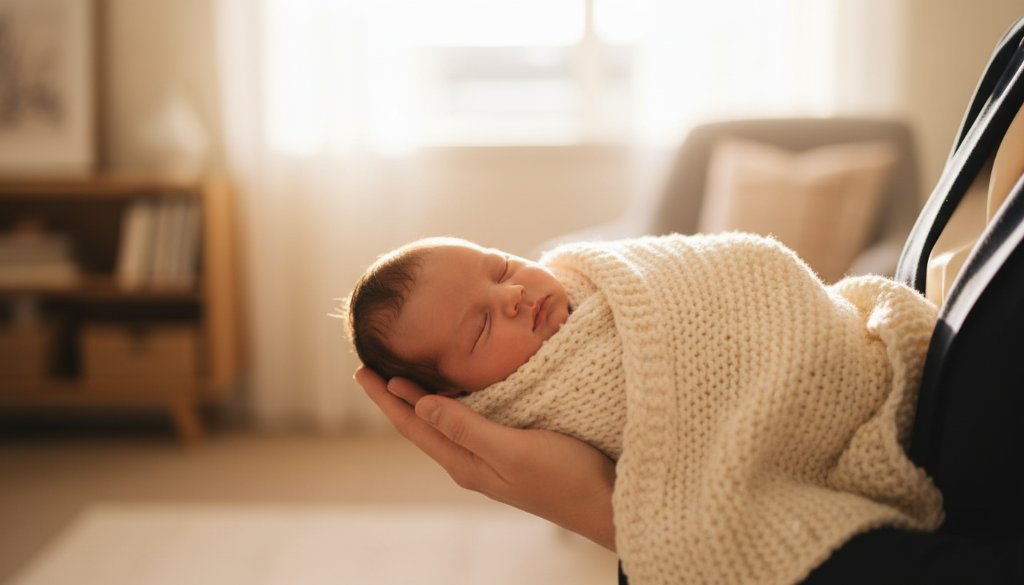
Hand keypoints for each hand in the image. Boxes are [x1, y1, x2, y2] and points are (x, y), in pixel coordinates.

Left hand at [355, 366, 616, 550]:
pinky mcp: (511, 447)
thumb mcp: (512, 450)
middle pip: (421, 423)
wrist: (606, 504)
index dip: (387, 398)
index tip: (361, 369)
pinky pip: (468, 419)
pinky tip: (456, 387)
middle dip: (395, 395)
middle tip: (370, 366)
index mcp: (465, 462)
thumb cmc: (564, 477)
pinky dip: (452, 399)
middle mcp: (471, 460)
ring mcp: (490, 456)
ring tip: (401, 373)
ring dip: (420, 396)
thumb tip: (420, 404)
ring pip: (443, 420)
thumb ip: (466, 427)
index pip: (413, 425)